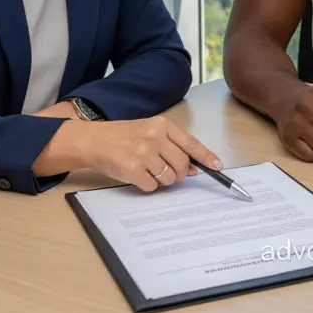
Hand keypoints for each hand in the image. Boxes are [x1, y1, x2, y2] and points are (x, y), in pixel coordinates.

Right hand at [73, 116, 222, 191]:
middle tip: (171, 173)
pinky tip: (139, 175)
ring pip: (169, 178)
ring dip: (164, 180)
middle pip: (182, 165)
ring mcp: (143, 153)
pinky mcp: (132, 169)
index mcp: (162, 125)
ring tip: (150, 171)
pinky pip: (152, 186)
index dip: (206, 157)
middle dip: (181, 174)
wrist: (94, 140)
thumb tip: (195, 168)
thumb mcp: (150, 131)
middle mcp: (154, 137)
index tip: (217, 166)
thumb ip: (173, 146)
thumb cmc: (124, 136)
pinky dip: (149, 185)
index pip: (191, 143)